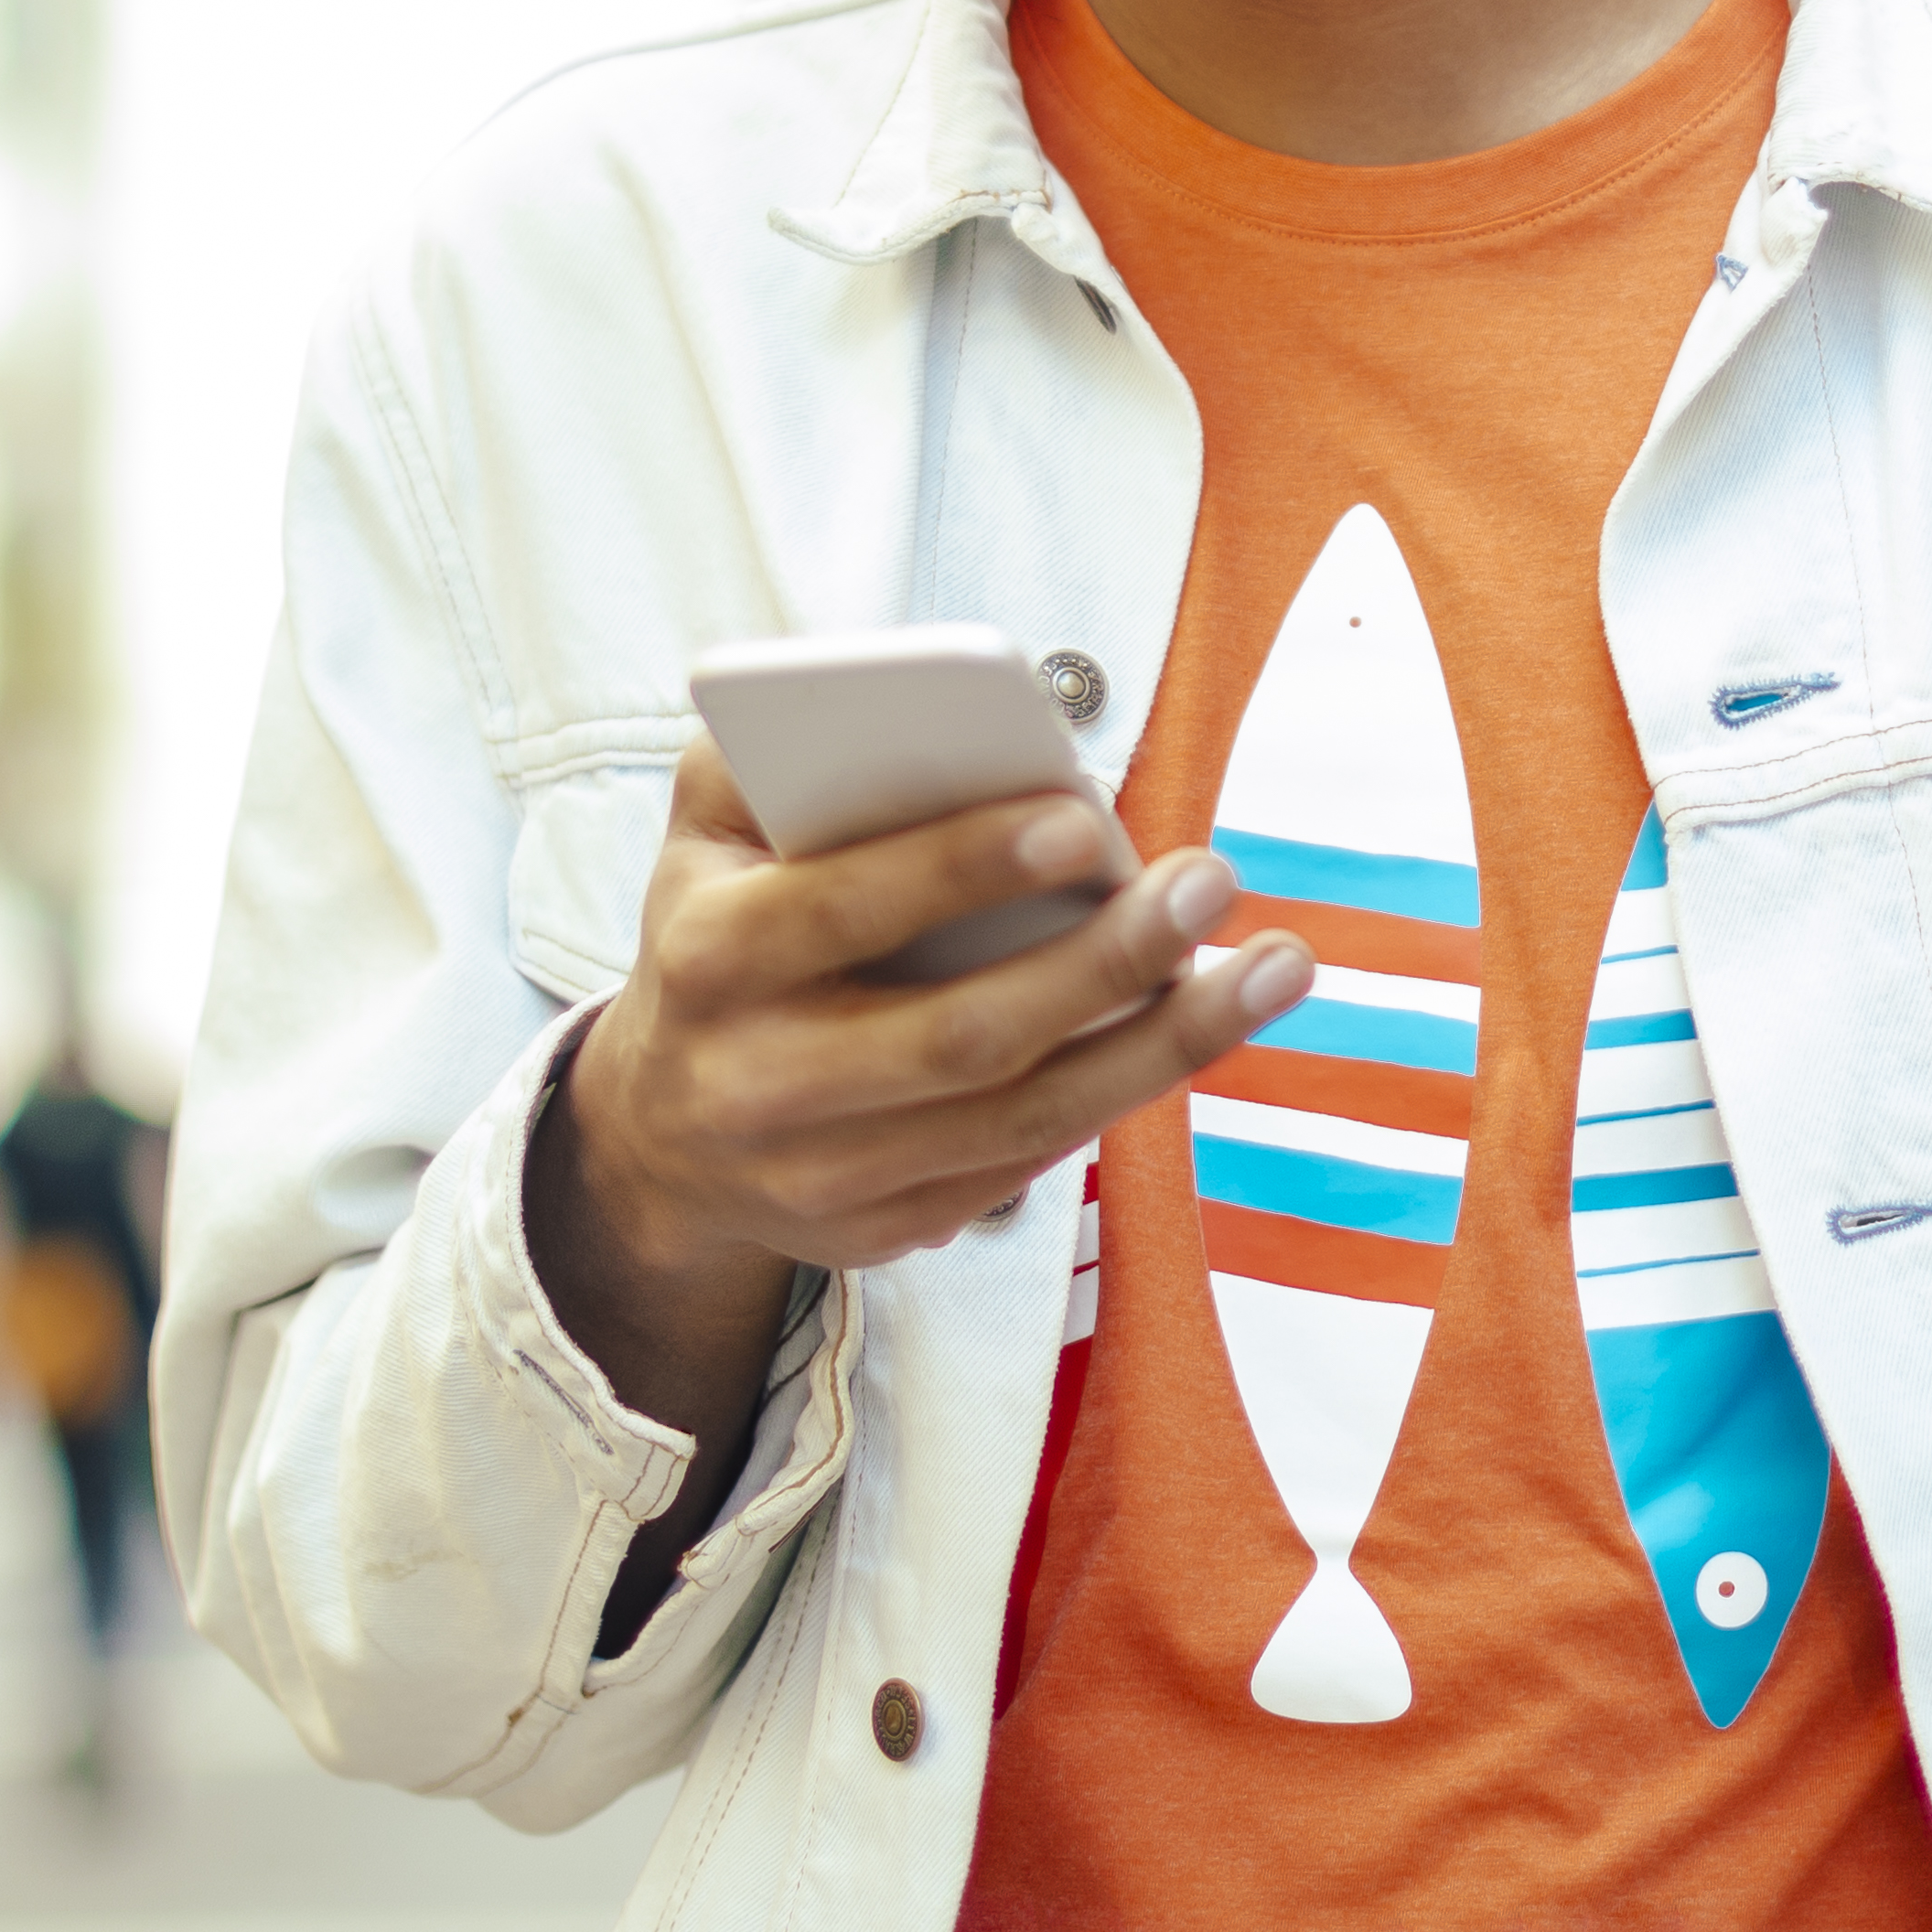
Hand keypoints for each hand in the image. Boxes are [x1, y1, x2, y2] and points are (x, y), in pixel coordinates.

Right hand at [543, 740, 1306, 1333]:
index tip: (1085, 822)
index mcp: (708, 959)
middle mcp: (758, 1084)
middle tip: (1211, 882)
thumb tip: (895, 696)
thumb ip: (770, 749)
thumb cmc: (719, 929)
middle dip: (1103, 961)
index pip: (840, 908)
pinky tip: (1200, 1026)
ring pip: (1022, 1117)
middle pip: (961, 1034)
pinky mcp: (882, 1235)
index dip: (960, 864)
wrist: (657, 1134)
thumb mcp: (704, 830)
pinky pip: (1028, 1162)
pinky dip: (1120, 1092)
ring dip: (1165, 1045)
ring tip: (1274, 968)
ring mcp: (821, 1178)